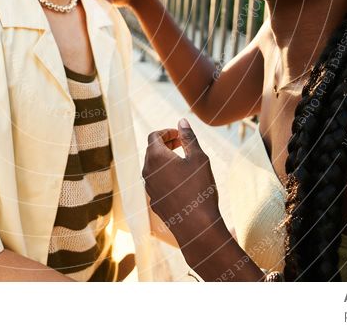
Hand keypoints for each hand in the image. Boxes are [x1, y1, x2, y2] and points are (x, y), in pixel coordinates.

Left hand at [142, 119, 221, 246]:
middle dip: (166, 143)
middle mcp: (147, 171)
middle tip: (182, 143)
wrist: (196, 226)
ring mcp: (149, 188)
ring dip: (165, 160)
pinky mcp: (154, 201)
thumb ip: (188, 137)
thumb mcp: (199, 158)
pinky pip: (156, 182)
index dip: (167, 131)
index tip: (180, 134)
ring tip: (183, 161)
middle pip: (152, 150)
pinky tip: (182, 181)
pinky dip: (165, 175)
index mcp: (155, 157)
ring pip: (153, 167)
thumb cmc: (199, 189)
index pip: (154, 136)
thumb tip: (182, 121)